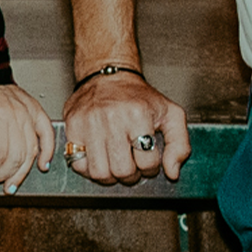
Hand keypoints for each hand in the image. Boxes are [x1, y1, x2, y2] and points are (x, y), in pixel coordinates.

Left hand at [0, 82, 56, 193]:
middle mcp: (14, 110)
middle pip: (15, 155)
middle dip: (3, 174)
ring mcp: (27, 109)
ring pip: (31, 149)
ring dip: (21, 171)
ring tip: (11, 182)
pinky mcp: (35, 109)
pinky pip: (46, 132)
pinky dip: (47, 150)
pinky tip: (42, 165)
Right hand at [62, 69, 189, 185]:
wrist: (108, 76)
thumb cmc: (140, 97)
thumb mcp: (171, 114)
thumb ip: (179, 144)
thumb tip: (172, 173)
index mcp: (138, 114)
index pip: (147, 162)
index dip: (151, 168)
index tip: (148, 161)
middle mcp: (111, 117)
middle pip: (122, 171)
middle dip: (131, 175)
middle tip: (132, 166)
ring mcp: (89, 122)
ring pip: (99, 172)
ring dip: (110, 175)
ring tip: (116, 164)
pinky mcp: (72, 126)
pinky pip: (77, 164)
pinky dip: (89, 168)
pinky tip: (99, 158)